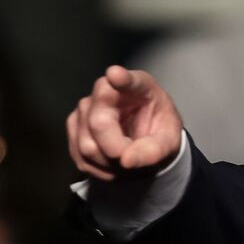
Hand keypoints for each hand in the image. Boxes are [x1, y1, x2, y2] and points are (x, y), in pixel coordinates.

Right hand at [67, 65, 182, 181]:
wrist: (147, 137)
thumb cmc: (159, 131)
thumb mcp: (169, 142)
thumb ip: (153, 150)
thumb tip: (126, 160)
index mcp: (139, 86)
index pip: (128, 80)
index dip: (121, 79)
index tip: (116, 75)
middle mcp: (105, 90)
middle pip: (98, 124)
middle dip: (117, 151)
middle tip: (134, 156)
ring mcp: (85, 107)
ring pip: (87, 145)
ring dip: (110, 163)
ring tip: (127, 157)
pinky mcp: (74, 126)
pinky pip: (81, 157)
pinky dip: (100, 169)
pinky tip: (114, 163)